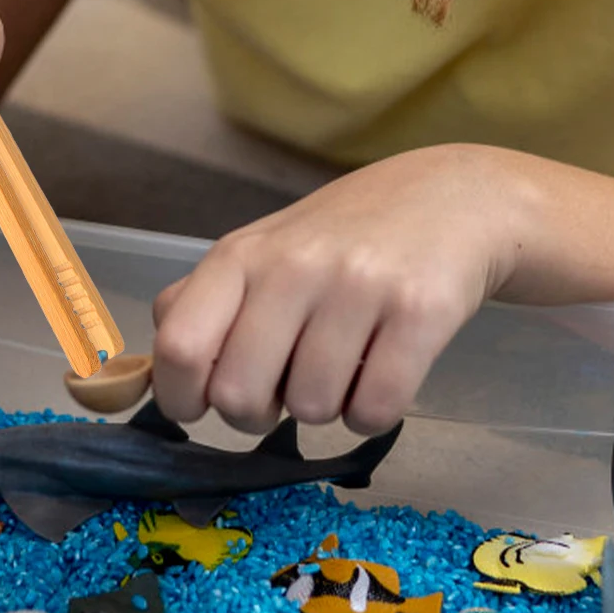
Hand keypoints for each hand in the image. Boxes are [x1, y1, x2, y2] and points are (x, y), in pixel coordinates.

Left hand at [150, 147, 520, 436]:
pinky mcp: (420, 312)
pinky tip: (382, 374)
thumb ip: (206, 301)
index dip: (181, 397)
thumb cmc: (346, 235)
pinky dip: (373, 414)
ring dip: (326, 409)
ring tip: (344, 365)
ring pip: (313, 411)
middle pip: (239, 397)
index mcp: (242, 254)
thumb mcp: (264, 249)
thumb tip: (159, 370)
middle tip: (286, 388)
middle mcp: (294, 267)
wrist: (454, 197)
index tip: (200, 408)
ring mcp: (358, 287)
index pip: (180, 347)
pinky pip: (374, 411)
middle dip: (258, 415)